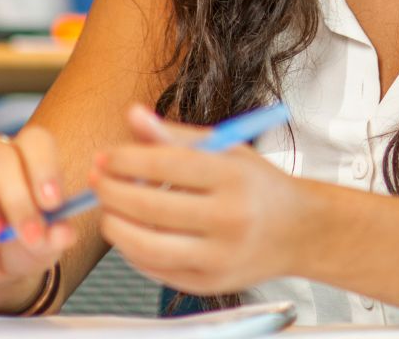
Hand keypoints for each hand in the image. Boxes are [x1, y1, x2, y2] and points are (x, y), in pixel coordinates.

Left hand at [92, 104, 312, 295]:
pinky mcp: (210, 283)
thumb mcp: (228, 150)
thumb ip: (176, 135)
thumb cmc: (259, 186)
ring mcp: (220, 256)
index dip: (126, 160)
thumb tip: (133, 116)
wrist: (300, 230)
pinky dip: (133, 251)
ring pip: (145, 246)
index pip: (166, 165)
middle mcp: (230, 218)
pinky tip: (131, 232)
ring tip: (109, 209)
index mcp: (235, 178)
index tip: (106, 156)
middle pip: (150, 207)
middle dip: (111, 191)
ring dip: (115, 226)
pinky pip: (156, 270)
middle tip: (98, 180)